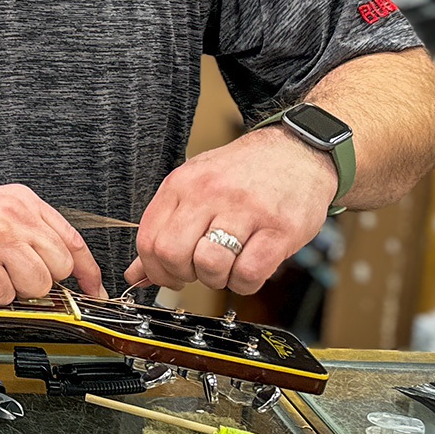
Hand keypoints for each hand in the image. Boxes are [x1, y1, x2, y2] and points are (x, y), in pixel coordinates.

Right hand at [0, 182, 105, 305]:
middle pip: (58, 267)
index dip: (86, 270)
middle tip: (8, 274)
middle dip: (38, 280)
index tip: (92, 289)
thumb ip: (24, 227)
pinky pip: (4, 298)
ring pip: (36, 287)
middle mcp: (12, 216)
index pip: (71, 239)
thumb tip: (57, 263)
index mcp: (19, 200)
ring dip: (12, 290)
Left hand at [123, 128, 335, 294]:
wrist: (297, 150)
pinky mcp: (280, 229)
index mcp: (182, 184)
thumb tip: (137, 273)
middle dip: (181, 276)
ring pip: (210, 266)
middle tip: (196, 272)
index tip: (168, 275)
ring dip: (215, 279)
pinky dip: (244, 283)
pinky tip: (248, 269)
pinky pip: (250, 272)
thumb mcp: (195, 186)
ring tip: (226, 266)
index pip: (148, 240)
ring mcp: (246, 210)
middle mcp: (210, 194)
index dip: (154, 269)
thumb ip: (164, 227)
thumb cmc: (243, 172)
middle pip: (173, 254)